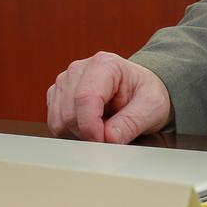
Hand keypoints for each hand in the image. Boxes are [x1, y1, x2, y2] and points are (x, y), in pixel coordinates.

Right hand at [46, 52, 172, 143]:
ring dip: (78, 133)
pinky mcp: (58, 95)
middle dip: (87, 133)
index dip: (92, 127)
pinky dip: (70, 132)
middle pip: (69, 112)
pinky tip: (89, 126)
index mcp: (104, 64)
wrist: (139, 90)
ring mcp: (65, 81)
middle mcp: (79, 69)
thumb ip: (131, 123)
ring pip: (58, 120)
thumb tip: (109, 138)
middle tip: (109, 136)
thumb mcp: (151, 107)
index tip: (105, 142)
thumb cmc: (145, 93)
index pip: (85, 98)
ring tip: (102, 128)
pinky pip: (54, 122)